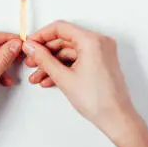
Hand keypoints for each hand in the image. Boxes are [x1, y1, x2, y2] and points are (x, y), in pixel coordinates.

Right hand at [23, 21, 147, 146]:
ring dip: (53, 63)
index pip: (60, 28)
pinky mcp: (101, 61)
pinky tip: (50, 79)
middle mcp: (99, 42)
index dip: (41, 35)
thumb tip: (31, 48)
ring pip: (70, 52)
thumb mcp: (64, 78)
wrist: (116, 118)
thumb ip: (44, 59)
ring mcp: (101, 52)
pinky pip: (78, 59)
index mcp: (92, 40)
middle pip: (64, 40)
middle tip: (32, 62)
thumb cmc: (98, 100)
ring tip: (38, 76)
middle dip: (46, 53)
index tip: (30, 44)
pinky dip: (64, 67)